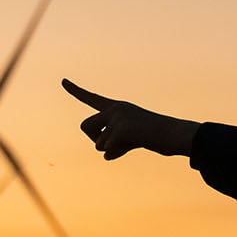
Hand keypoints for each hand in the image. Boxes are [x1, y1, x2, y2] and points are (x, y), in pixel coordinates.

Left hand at [62, 79, 200, 160]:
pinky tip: (132, 148)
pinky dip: (117, 154)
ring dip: (110, 149)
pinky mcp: (121, 130)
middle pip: (85, 126)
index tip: (62, 81)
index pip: (92, 99)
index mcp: (117, 107)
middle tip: (113, 144)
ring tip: (131, 144)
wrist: (173, 134)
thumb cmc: (157, 136)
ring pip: (98, 142)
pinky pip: (107, 150)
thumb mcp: (132, 138)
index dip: (75, 91)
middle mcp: (115, 109)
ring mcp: (118, 118)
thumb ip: (115, 142)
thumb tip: (105, 154)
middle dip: (94, 139)